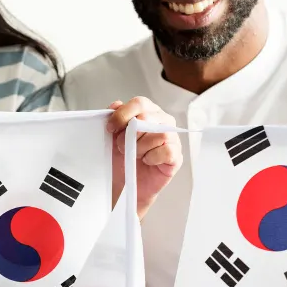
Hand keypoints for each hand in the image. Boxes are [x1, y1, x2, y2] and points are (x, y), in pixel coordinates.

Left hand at [106, 97, 182, 217]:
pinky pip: (167, 151)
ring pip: (159, 133)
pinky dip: (152, 157)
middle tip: (122, 147)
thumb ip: (114, 118)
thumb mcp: (112, 137)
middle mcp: (162, 121)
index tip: (111, 128)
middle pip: (147, 117)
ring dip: (140, 148)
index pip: (139, 103)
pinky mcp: (176, 156)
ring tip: (135, 156)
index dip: (123, 114)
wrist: (126, 184)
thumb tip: (116, 105)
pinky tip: (146, 161)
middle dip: (129, 135)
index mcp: (147, 112)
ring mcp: (171, 138)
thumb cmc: (122, 159)